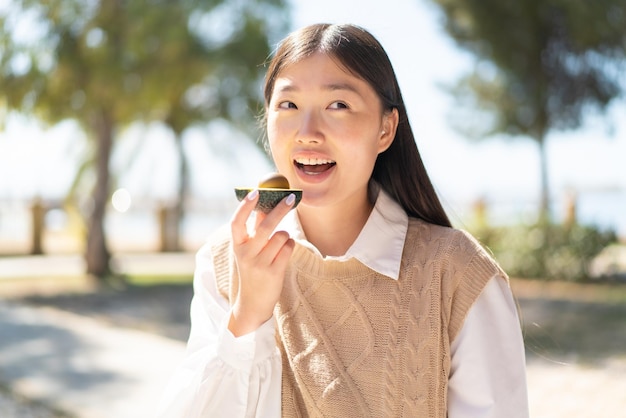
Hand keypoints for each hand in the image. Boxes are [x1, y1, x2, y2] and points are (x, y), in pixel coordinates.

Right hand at [228, 189, 295, 335]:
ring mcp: (260, 263)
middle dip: (280, 209)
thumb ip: (255, 230)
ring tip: (281, 244)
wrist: (252, 303)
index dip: (245, 206)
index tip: (256, 192)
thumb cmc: (252, 271)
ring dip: (285, 236)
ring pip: (281, 236)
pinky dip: (290, 246)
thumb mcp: (248, 251)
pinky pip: (289, 248)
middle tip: (291, 198)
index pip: (237, 221)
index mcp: (237, 246)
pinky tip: (284, 253)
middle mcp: (246, 254)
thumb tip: (267, 205)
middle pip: (265, 225)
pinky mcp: (274, 272)